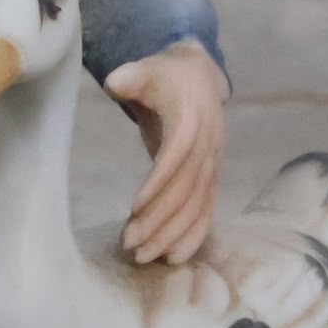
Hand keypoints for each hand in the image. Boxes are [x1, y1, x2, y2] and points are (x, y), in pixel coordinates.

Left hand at [103, 40, 227, 265]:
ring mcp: (213, 165)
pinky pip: (207, 211)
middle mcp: (208, 146)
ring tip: (143, 257)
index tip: (134, 208)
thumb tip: (114, 82)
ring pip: (196, 206)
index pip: (176, 156)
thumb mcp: (146, 69)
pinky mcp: (211, 178)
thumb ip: (130, 76)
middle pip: (186, 190)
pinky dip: (194, 236)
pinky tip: (174, 258)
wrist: (197, 78)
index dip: (158, 183)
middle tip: (129, 244)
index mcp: (191, 120)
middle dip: (159, 220)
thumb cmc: (163, 77)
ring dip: (172, 235)